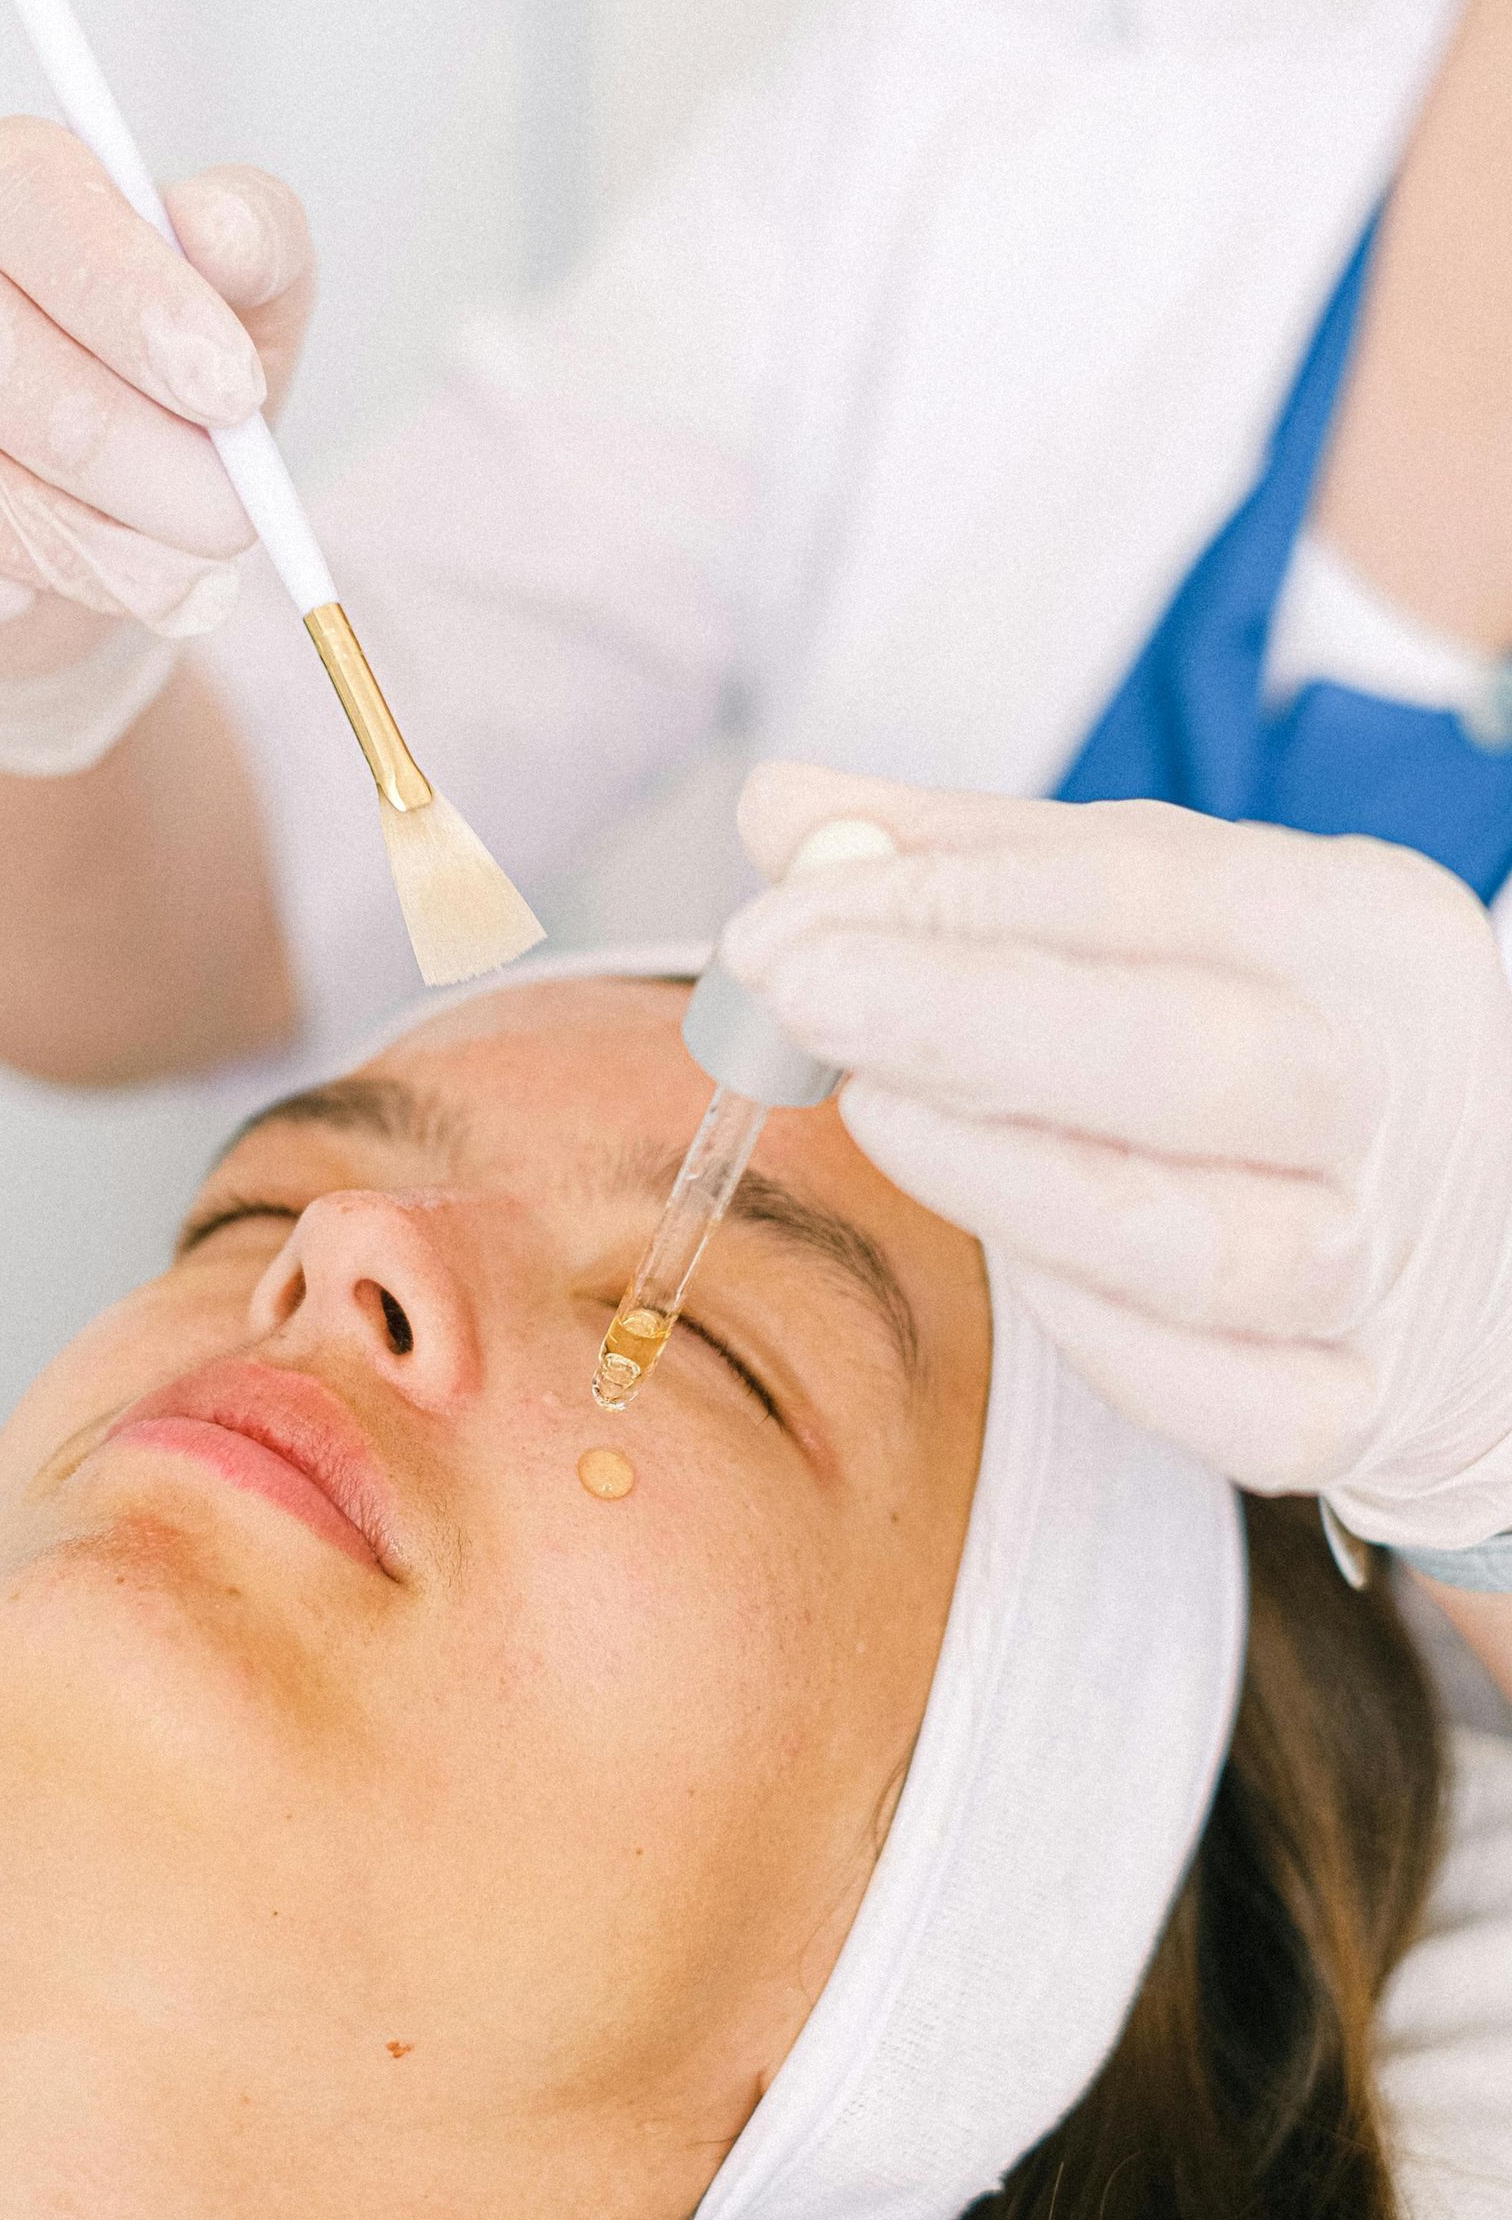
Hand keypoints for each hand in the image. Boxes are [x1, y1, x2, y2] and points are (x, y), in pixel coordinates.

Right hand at [0, 117, 316, 682]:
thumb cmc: (165, 408)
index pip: (21, 189)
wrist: (100, 551)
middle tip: (220, 522)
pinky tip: (8, 597)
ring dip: (28, 529)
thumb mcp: (248, 316)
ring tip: (156, 582)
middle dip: (101, 442)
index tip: (231, 395)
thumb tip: (215, 227)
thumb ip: (253, 245)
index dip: (128, 294)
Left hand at [721, 762, 1511, 1551]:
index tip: (778, 918)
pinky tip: (1013, 1265)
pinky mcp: (1362, 1408)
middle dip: (962, 1019)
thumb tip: (784, 811)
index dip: (943, 899)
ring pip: (1197, 1246)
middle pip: (1185, 1056)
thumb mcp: (1179, 921)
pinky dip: (1102, 1342)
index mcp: (1359, 930)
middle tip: (792, 995)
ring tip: (874, 1113)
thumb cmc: (1284, 1053)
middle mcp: (1398, 1090)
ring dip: (1004, 1178)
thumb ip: (980, 863)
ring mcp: (1389, 1263)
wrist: (1481, 1249)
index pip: (1143, 884)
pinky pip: (1225, 1405)